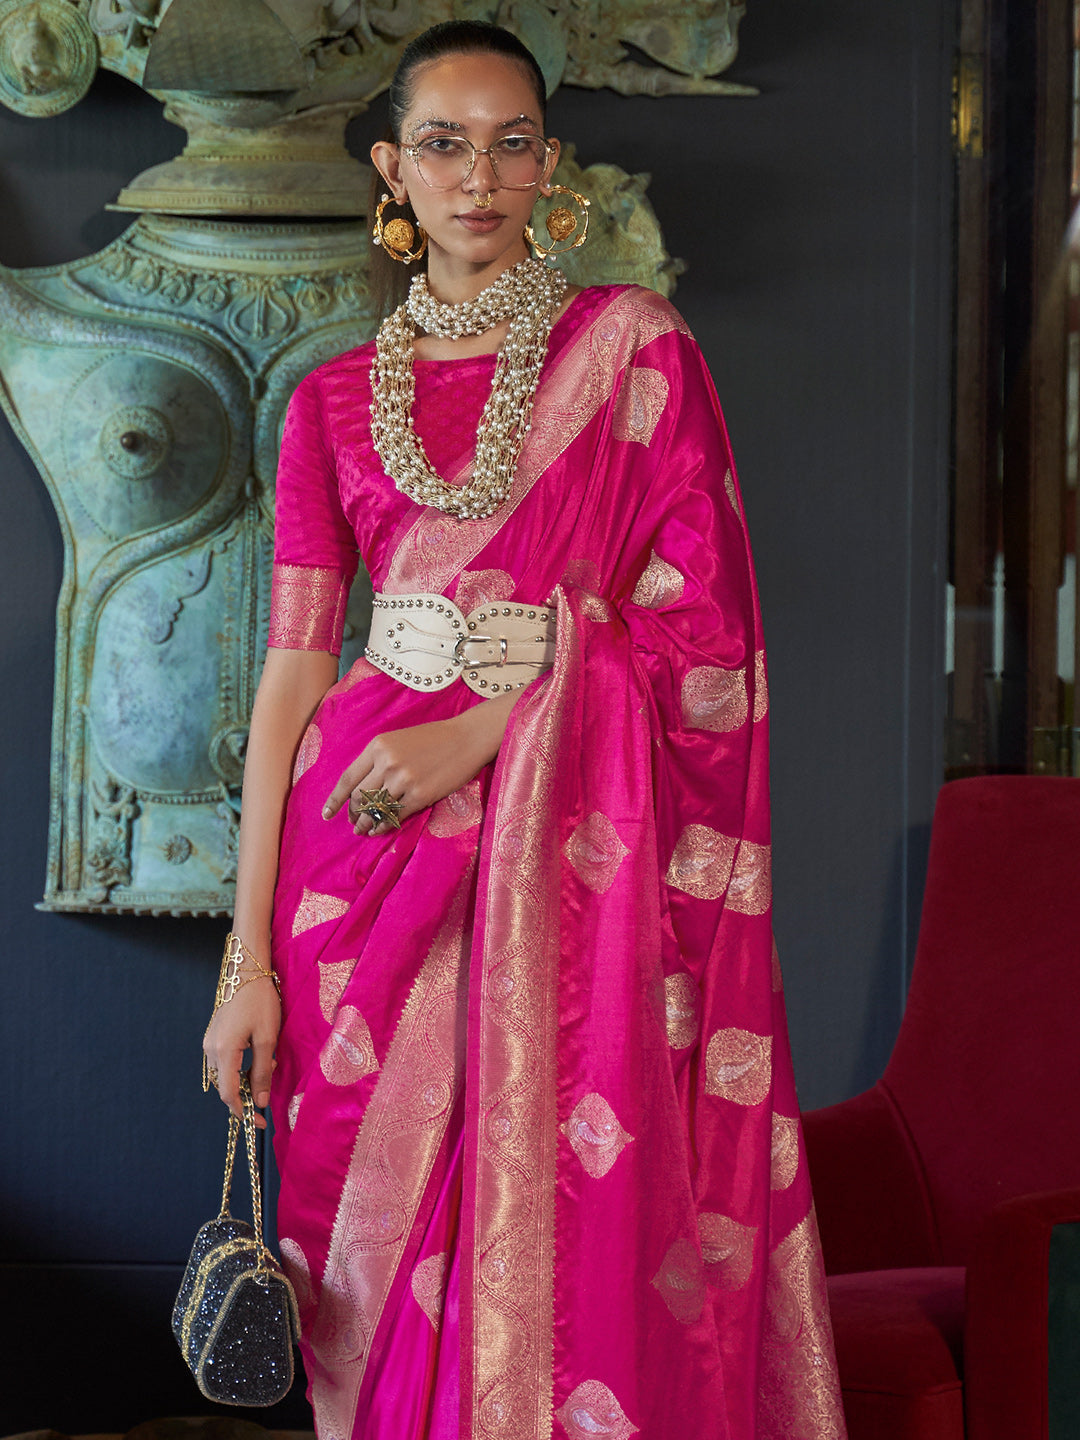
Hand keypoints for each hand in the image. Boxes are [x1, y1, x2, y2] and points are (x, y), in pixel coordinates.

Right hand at [203, 977, 280, 1127]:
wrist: (247, 971)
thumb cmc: (261, 1002)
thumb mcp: (268, 1038)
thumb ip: (262, 1072)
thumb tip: (261, 1102)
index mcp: (224, 1052)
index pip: (228, 1094)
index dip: (244, 1112)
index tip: (261, 1122)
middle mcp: (210, 1050)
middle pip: (226, 1086)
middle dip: (249, 1092)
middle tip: (271, 1081)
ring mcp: (209, 1042)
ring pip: (226, 1074)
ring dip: (247, 1077)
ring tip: (269, 1062)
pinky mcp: (213, 1036)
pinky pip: (225, 1061)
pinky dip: (241, 1066)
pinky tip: (258, 1053)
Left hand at [323, 693, 516, 835]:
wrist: (466, 738)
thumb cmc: (433, 738)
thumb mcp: (397, 740)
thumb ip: (378, 760)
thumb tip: (361, 789)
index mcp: (377, 746)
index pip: (348, 778)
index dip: (335, 800)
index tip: (327, 814)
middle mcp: (387, 763)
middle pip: (359, 797)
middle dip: (353, 813)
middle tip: (352, 822)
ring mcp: (403, 780)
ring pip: (375, 809)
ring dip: (366, 823)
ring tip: (363, 830)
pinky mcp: (420, 795)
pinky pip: (395, 816)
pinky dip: (384, 826)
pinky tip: (380, 829)